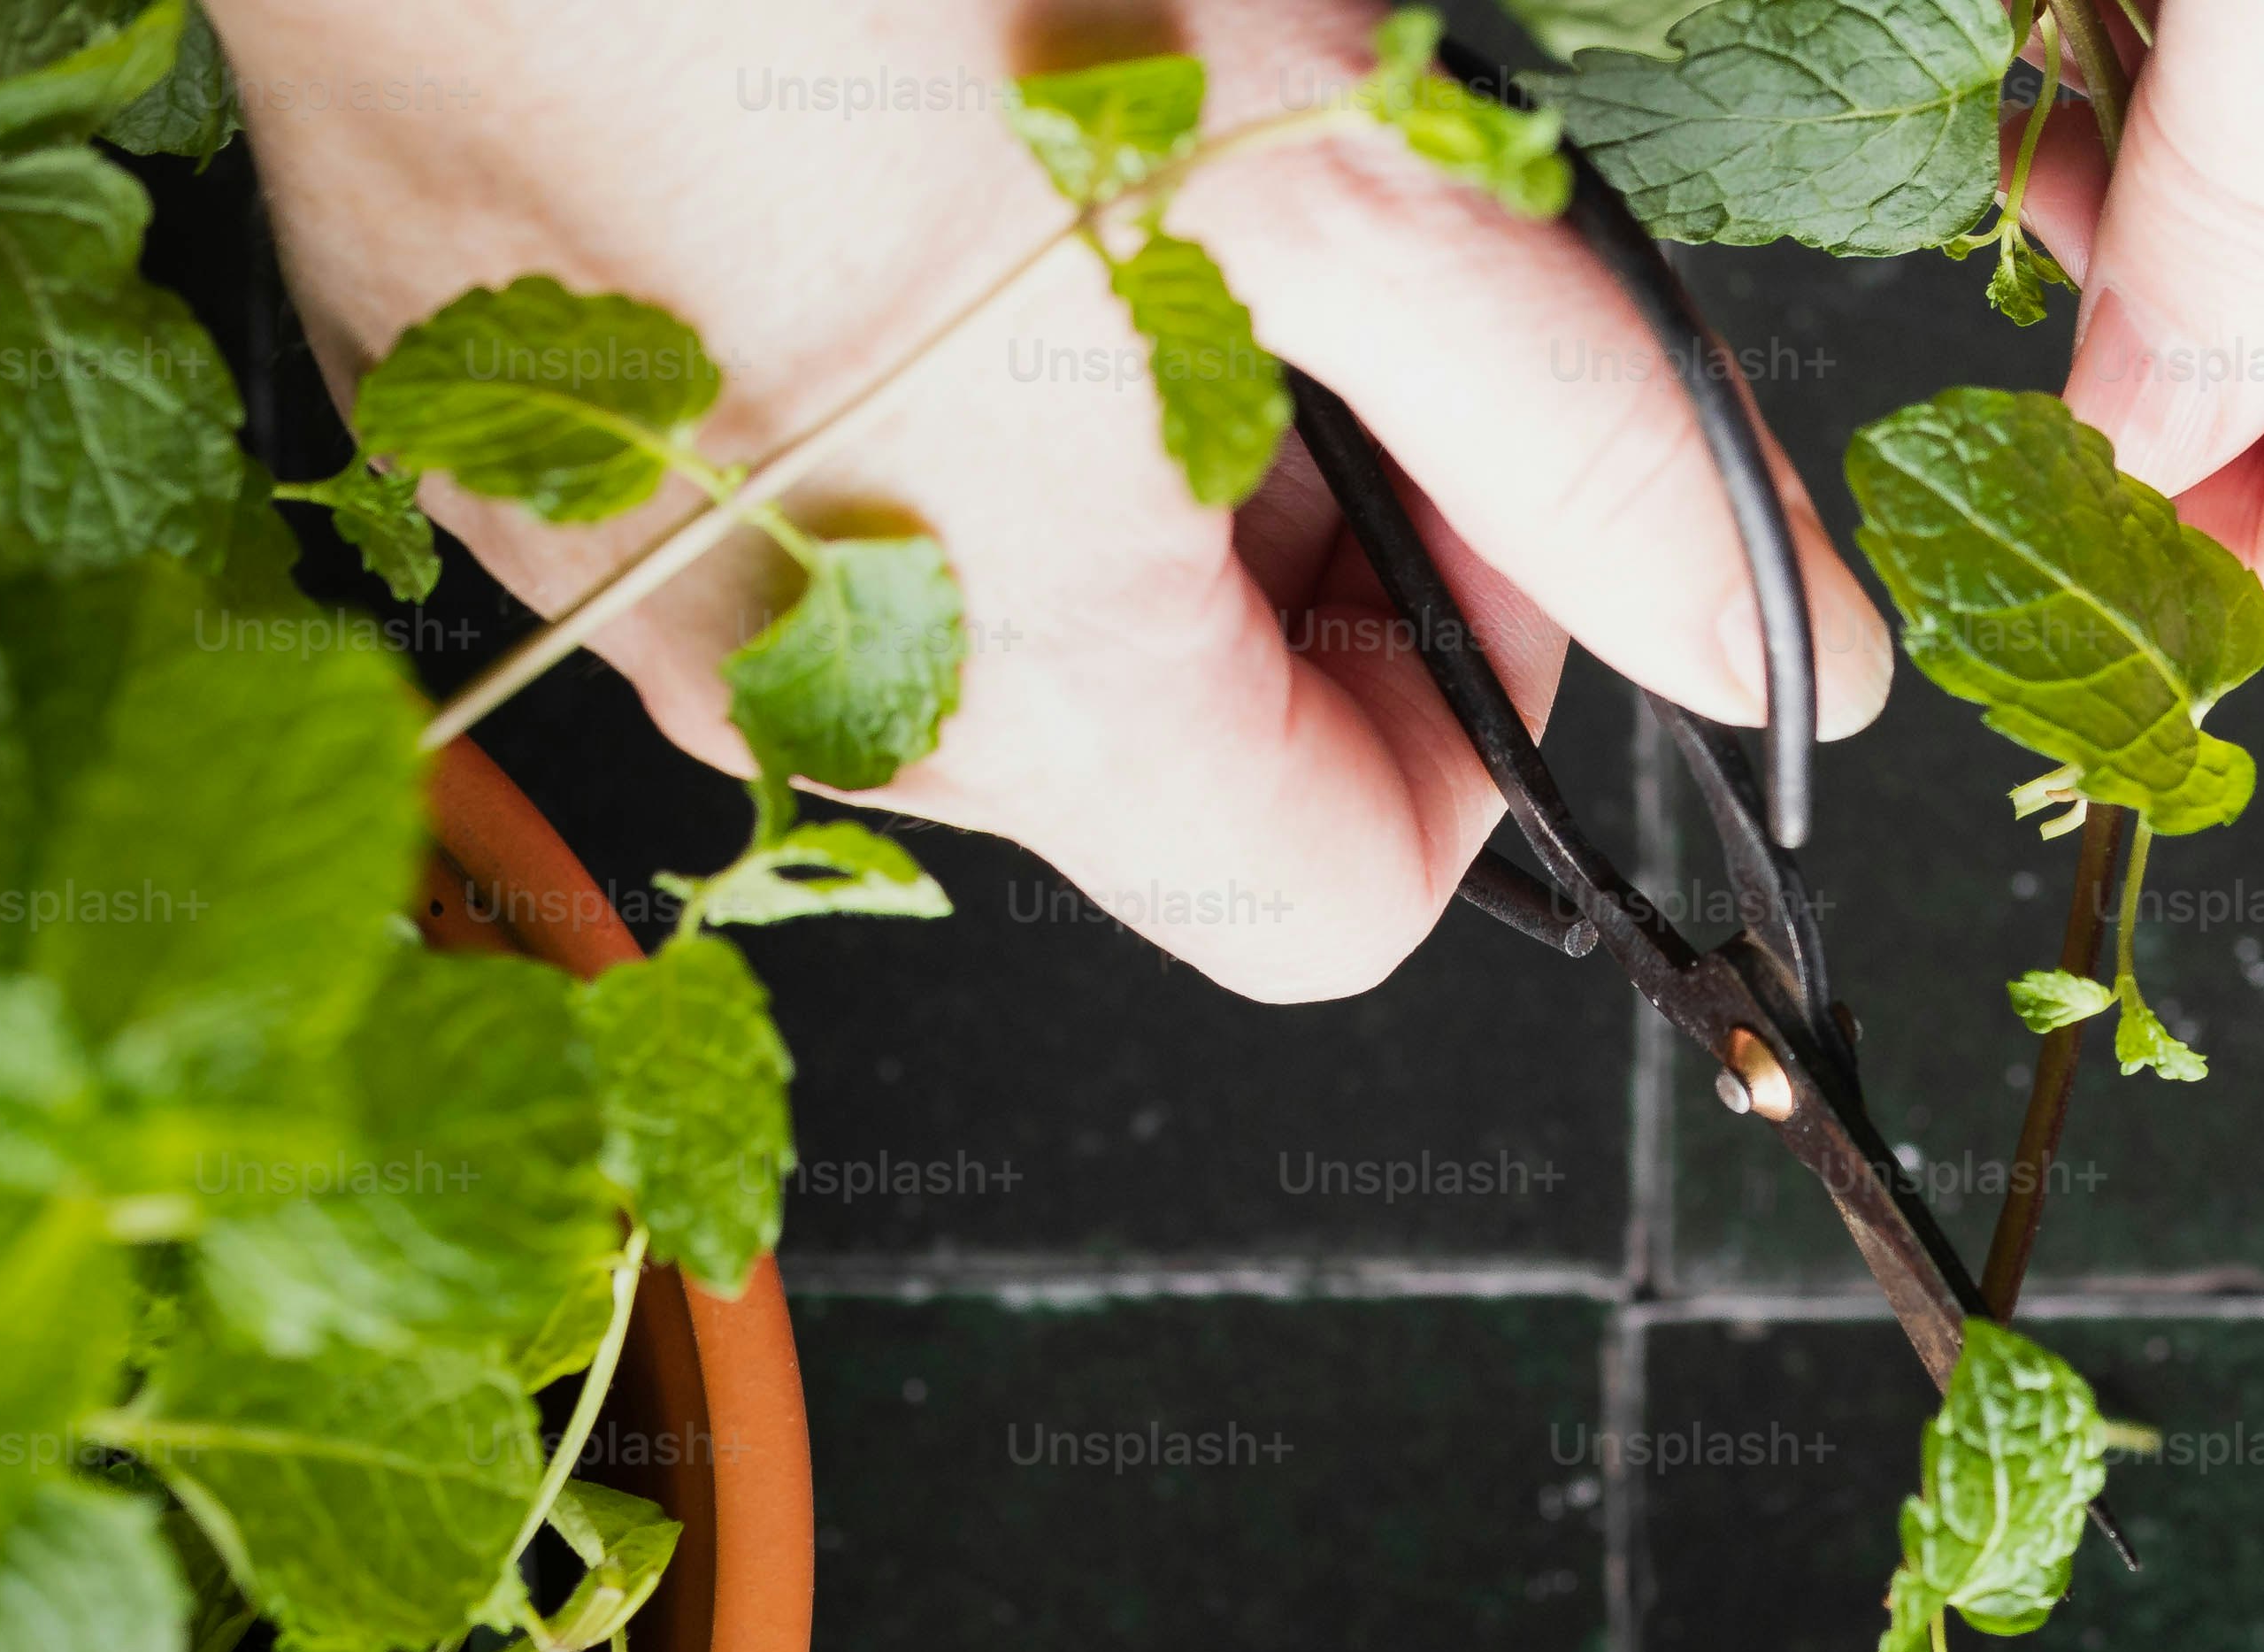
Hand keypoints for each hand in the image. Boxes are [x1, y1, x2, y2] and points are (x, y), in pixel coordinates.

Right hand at [212, 0, 1891, 1000]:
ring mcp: (599, 572)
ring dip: (1079, 442)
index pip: (1339, 904)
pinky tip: (874, 135)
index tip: (1494, 498)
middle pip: (1147, 752)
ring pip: (942, 604)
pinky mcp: (471, 413)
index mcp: (1025, 695)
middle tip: (1311, 261)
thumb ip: (1580, 440)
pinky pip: (739, 475)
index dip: (1476, 723)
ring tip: (1085, 162)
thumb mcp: (1333, 154)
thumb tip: (1792, 641)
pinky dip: (863, 362)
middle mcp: (790, 701)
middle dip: (1284, 552)